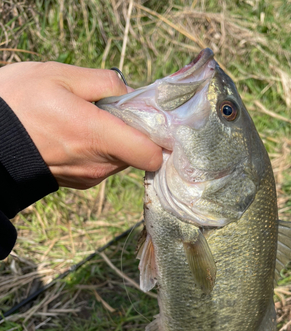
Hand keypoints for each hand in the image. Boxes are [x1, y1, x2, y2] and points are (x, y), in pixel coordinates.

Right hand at [0, 62, 161, 188]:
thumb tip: (128, 92)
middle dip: (133, 131)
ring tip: (87, 121)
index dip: (160, 138)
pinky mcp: (81, 182)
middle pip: (138, 152)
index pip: (151, 154)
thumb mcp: (58, 76)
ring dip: (115, 140)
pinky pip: (104, 165)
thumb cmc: (18, 105)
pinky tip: (76, 135)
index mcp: (97, 136)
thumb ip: (103, 82)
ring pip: (122, 158)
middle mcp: (99, 164)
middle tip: (111, 111)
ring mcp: (90, 177)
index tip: (154, 121)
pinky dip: (100, 150)